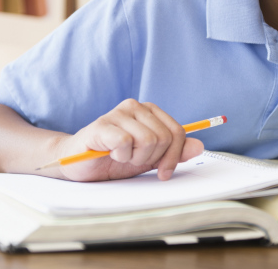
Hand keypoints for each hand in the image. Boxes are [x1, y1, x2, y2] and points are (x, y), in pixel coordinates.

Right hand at [54, 99, 203, 181]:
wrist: (78, 163)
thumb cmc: (113, 158)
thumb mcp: (149, 159)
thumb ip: (174, 152)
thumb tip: (199, 146)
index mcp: (150, 111)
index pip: (177, 132)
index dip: (174, 156)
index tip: (163, 172)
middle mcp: (135, 106)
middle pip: (164, 138)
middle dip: (151, 158)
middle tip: (133, 160)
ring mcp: (118, 113)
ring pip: (147, 140)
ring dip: (135, 158)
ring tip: (121, 156)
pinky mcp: (102, 124)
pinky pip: (125, 142)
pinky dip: (120, 156)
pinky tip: (109, 154)